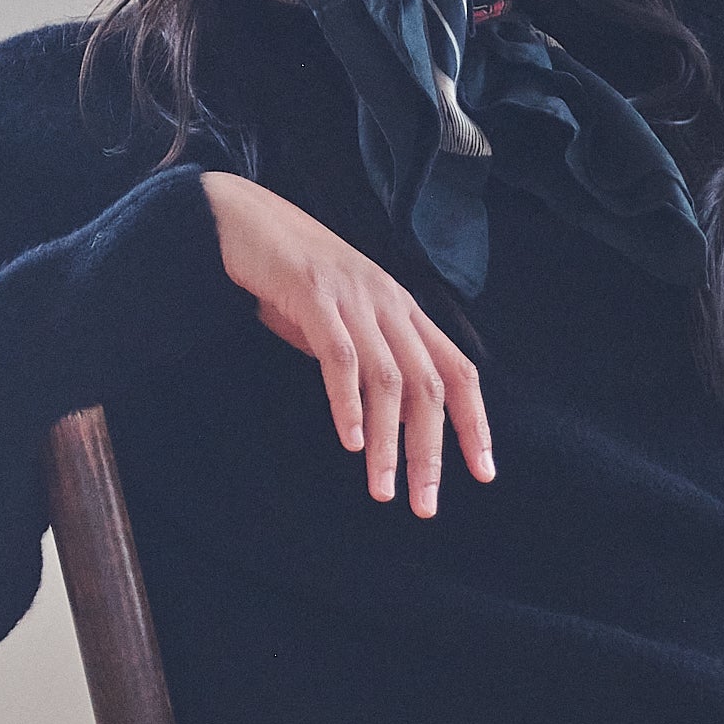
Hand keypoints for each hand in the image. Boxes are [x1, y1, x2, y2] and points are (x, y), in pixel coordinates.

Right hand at [199, 172, 493, 516]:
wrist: (240, 218)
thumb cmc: (292, 280)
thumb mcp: (344, 324)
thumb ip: (368, 363)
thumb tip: (384, 421)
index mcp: (404, 312)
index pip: (458, 372)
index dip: (474, 423)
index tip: (483, 474)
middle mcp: (389, 304)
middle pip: (429, 386)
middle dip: (431, 451)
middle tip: (426, 504)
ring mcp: (354, 298)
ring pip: (388, 381)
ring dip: (390, 442)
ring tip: (383, 489)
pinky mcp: (313, 295)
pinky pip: (340, 357)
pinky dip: (349, 403)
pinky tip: (352, 442)